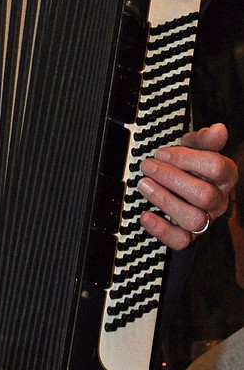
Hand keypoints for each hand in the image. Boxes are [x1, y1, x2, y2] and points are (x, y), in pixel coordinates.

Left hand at [138, 123, 237, 250]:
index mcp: (225, 176)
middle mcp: (219, 200)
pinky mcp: (189, 235)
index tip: (163, 153)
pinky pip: (180, 240)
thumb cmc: (190, 165)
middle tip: (149, 166)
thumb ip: (205, 139)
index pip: (216, 168)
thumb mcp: (195, 147)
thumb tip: (219, 129)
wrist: (183, 185)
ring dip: (165, 201)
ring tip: (144, 185)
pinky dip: (161, 230)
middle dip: (172, 179)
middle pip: (204, 195)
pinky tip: (146, 215)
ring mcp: (206, 219)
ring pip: (194, 219)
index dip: (187, 159)